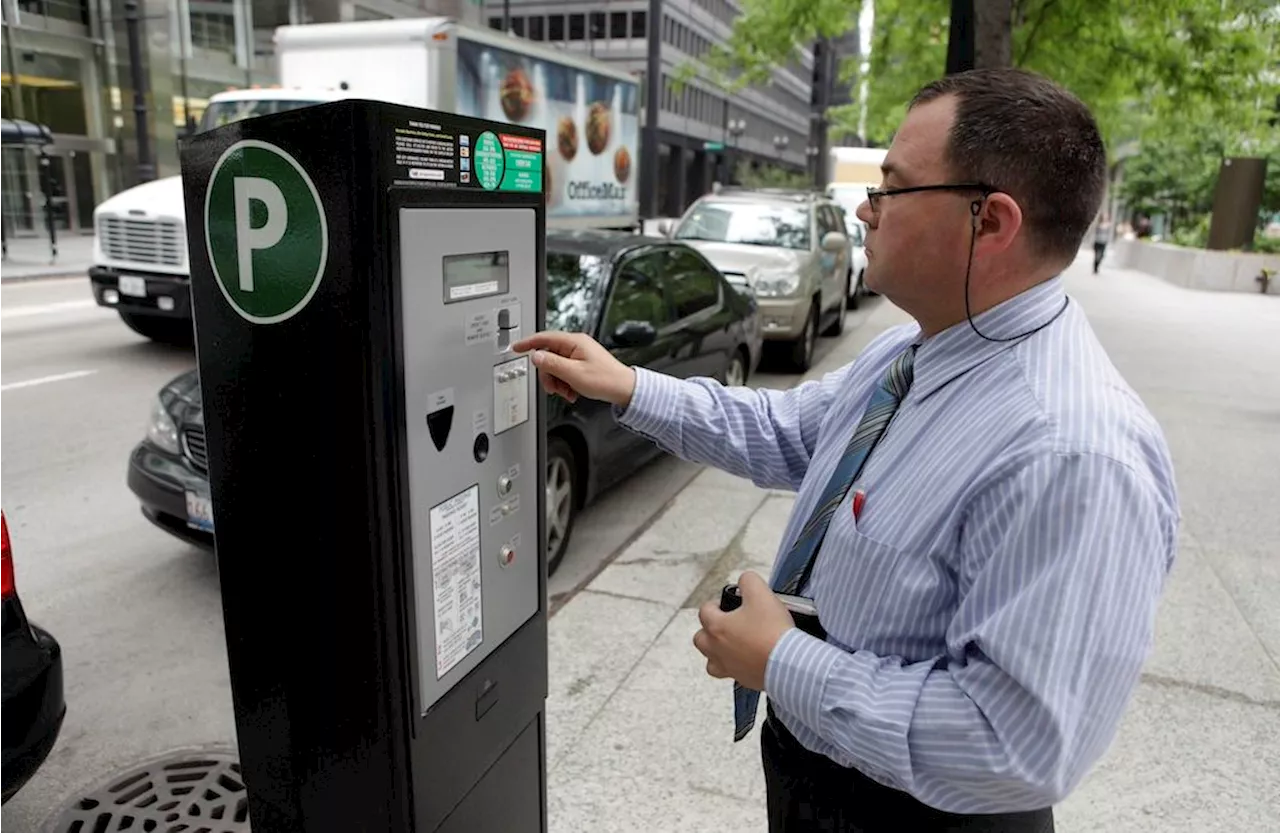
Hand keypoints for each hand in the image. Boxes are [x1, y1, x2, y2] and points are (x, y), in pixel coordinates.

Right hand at [512, 331, 637, 407]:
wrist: (624, 389)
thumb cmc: (605, 380)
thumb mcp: (573, 374)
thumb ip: (552, 364)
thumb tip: (536, 356)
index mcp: (574, 342)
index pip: (544, 338)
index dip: (528, 343)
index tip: (516, 348)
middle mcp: (576, 346)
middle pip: (548, 356)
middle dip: (549, 375)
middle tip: (554, 388)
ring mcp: (579, 355)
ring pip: (555, 367)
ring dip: (557, 382)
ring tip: (567, 392)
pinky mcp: (581, 364)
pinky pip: (564, 372)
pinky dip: (565, 384)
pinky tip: (572, 392)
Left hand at [693, 571, 794, 691]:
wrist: (788, 662)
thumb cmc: (772, 630)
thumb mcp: (761, 593)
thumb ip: (748, 581)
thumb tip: (744, 580)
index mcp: (717, 627)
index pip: (705, 611)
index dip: (715, 603)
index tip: (727, 603)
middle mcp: (717, 649)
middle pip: (700, 639)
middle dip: (709, 630)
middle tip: (726, 624)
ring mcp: (729, 667)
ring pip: (711, 661)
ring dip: (716, 653)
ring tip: (731, 645)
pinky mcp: (744, 680)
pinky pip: (732, 674)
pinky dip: (736, 667)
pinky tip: (750, 659)